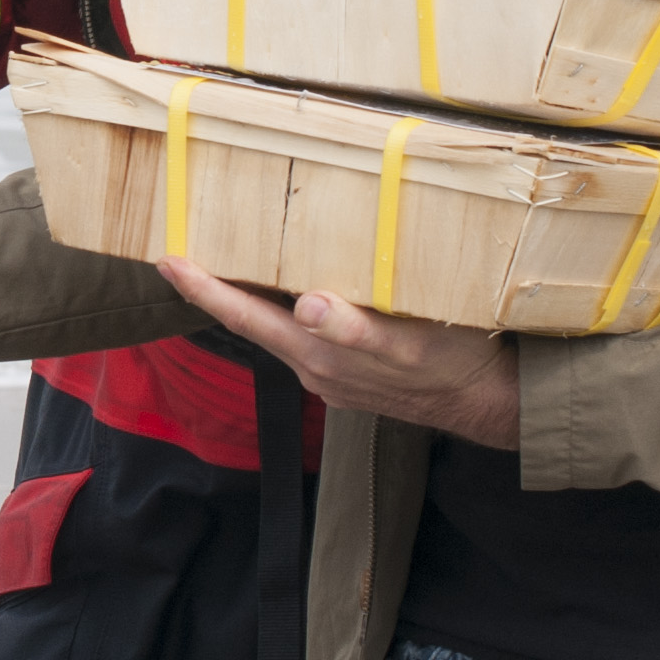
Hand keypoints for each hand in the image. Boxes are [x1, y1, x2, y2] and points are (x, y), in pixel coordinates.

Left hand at [158, 260, 521, 447]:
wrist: (491, 404)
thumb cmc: (455, 360)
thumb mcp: (409, 343)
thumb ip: (357, 330)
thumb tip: (307, 306)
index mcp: (320, 354)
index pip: (245, 316)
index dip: (203, 288)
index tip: (168, 260)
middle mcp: (315, 369)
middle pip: (251, 322)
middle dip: (212, 290)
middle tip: (176, 254)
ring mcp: (331, 378)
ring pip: (278, 331)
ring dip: (250, 300)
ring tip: (228, 262)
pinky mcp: (349, 380)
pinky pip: (307, 341)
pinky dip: (290, 315)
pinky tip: (294, 292)